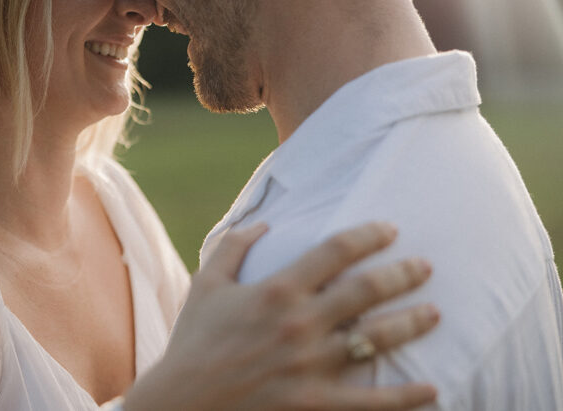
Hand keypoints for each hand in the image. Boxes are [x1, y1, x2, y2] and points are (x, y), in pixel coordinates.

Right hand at [124, 222, 438, 410]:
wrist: (182, 404)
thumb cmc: (192, 343)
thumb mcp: (206, 285)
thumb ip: (234, 248)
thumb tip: (265, 224)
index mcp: (275, 290)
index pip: (335, 251)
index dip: (368, 235)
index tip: (390, 229)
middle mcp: (299, 324)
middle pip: (367, 290)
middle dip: (403, 274)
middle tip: (425, 267)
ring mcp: (311, 366)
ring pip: (377, 339)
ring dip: (412, 323)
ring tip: (434, 313)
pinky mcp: (315, 404)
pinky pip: (372, 402)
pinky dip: (407, 397)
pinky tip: (432, 389)